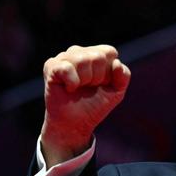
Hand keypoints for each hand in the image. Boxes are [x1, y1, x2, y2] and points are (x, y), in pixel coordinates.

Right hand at [40, 45, 130, 165]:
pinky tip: (68, 89)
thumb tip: (116, 63)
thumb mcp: (116, 92)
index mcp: (96, 54)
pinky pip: (66, 68)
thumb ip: (124, 76)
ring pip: (82, 60)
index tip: (101, 84)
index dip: (108, 73)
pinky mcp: (51, 66)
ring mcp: (64, 57)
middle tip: (87, 88)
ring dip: (84, 81)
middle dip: (96, 78)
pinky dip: (71, 83)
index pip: (109, 52)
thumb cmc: (95, 105)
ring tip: (78, 88)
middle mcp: (80, 52)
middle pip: (97, 57)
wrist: (75, 123)